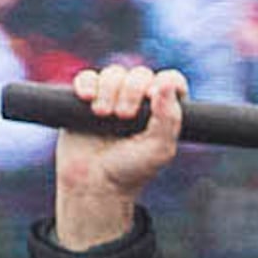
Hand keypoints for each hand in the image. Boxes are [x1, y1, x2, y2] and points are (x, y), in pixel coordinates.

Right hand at [54, 64, 184, 248]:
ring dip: (108, 90)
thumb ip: (169, 118)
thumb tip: (166, 83)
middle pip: (140, 74)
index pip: (170, 81)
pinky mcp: (87, 100)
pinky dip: (87, 84)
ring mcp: (112, 98)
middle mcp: (139, 101)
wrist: (93, 184)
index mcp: (162, 112)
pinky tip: (87, 99)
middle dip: (131, 90)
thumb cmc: (130, 171)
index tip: (152, 99)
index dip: (164, 83)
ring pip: (113, 73)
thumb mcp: (159, 150)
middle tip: (123, 116)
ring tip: (102, 115)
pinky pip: (87, 77)